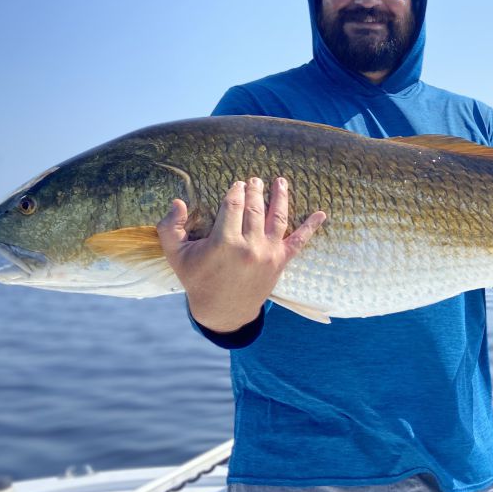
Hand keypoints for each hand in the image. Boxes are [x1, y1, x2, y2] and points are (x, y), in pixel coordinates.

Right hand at [157, 177, 325, 332]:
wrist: (223, 312)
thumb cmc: (198, 280)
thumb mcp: (176, 256)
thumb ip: (170, 227)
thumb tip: (177, 201)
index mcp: (224, 243)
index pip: (233, 206)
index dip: (236, 191)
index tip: (237, 184)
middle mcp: (249, 247)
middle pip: (255, 209)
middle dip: (256, 191)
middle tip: (255, 180)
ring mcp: (268, 254)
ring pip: (278, 218)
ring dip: (281, 197)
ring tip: (280, 181)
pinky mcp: (280, 262)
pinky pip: (299, 242)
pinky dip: (311, 227)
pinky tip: (322, 213)